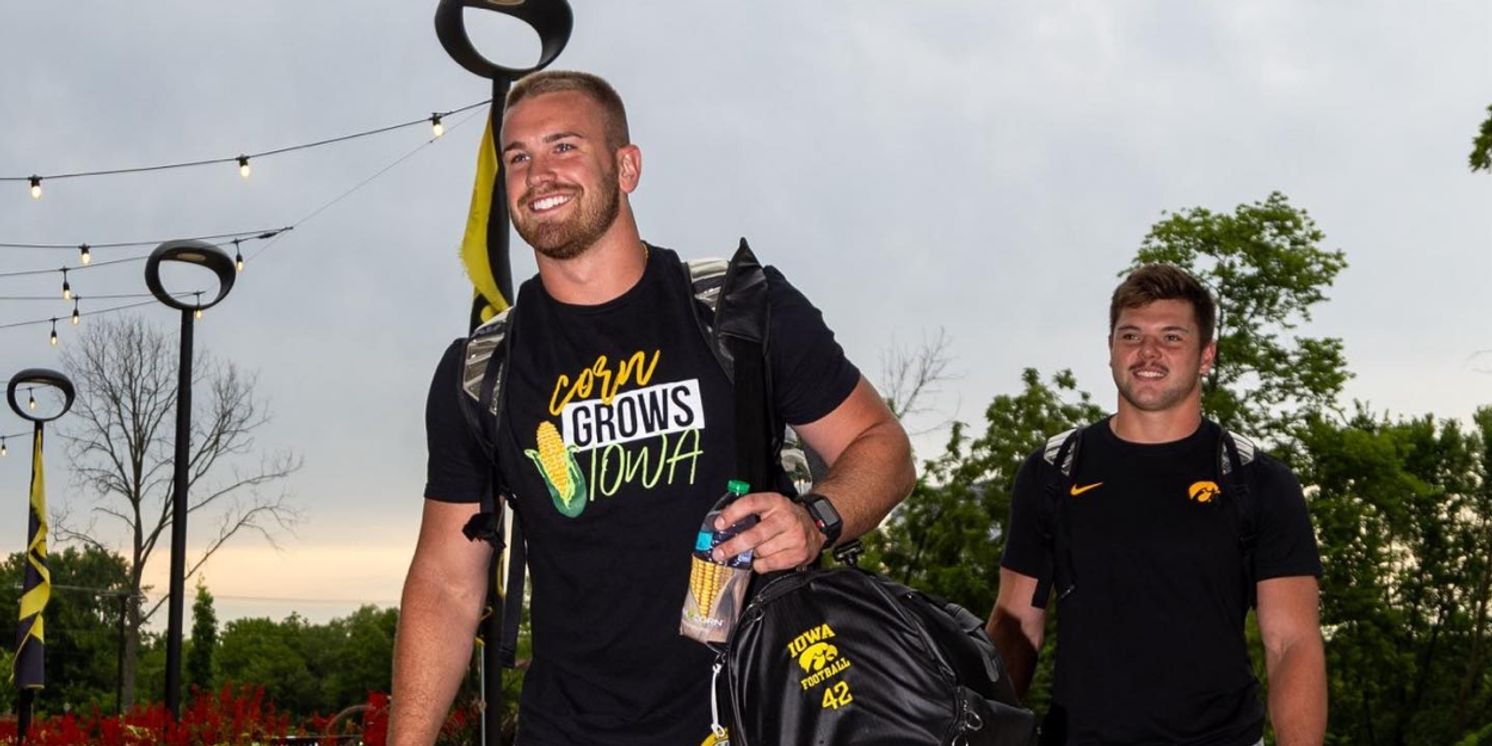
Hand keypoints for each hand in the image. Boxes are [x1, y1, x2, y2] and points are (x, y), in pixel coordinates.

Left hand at [710, 491, 824, 572]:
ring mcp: (794, 536)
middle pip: (755, 534)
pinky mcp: (798, 553)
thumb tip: (721, 526)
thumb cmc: (785, 517)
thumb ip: (749, 512)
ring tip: (755, 549)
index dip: (732, 513)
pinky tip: (764, 557)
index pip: (751, 503)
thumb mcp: (770, 506)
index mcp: (775, 502)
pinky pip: (768, 564)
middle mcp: (786, 518)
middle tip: (719, 553)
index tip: (718, 524)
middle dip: (733, 546)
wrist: (815, 526)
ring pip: (761, 552)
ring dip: (752, 554)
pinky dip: (760, 564)